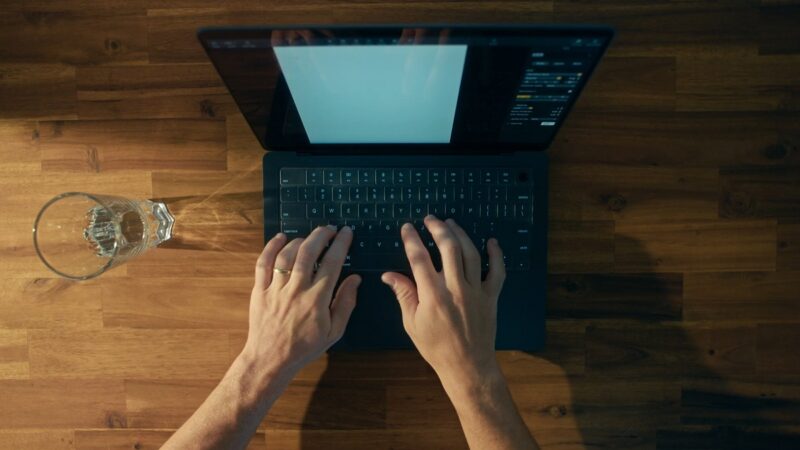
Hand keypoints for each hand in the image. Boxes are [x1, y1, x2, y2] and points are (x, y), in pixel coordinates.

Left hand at [241, 225, 360, 379]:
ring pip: (287, 255)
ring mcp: (276, 289)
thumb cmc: (305, 347)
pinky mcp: (260, 290)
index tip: (346, 232)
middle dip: (321, 235)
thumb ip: (346, 303)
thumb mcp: (334, 331)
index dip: (341, 244)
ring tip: (310, 237)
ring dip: (300, 240)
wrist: (271, 359)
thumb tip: (356, 279)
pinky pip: (263, 263)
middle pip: (308, 252)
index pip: (332, 263)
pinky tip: (281, 238)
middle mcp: (296, 290)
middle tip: (329, 228)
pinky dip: (271, 247)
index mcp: (317, 299)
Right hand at [381, 215, 505, 389]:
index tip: (407, 227)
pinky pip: (497, 271)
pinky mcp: (491, 296)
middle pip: (448, 248)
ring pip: (471, 253)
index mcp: (433, 295)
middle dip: (438, 228)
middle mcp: (455, 288)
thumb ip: (403, 294)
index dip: (412, 239)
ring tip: (450, 223)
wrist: (467, 365)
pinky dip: (496, 254)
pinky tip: (491, 241)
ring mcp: (476, 291)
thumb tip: (388, 275)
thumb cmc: (435, 347)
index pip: (419, 259)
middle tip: (430, 219)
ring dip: (460, 234)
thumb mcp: (412, 323)